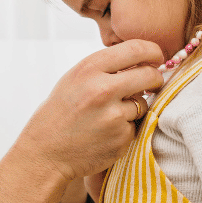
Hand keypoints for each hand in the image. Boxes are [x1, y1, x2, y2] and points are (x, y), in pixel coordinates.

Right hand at [0, 40, 160, 202]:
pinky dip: (126, 129)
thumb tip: (143, 60)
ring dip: (135, 108)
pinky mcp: (121, 138)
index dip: (153, 51)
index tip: (156, 58)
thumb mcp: (75, 80)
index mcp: (89, 69)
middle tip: (152, 84)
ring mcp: (114, 115)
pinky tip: (104, 134)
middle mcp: (103, 89)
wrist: (45, 153)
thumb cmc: (59, 114)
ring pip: (143, 104)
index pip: (136, 49)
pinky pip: (135, 127)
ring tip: (108, 116)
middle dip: (155, 79)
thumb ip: (105, 68)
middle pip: (150, 75)